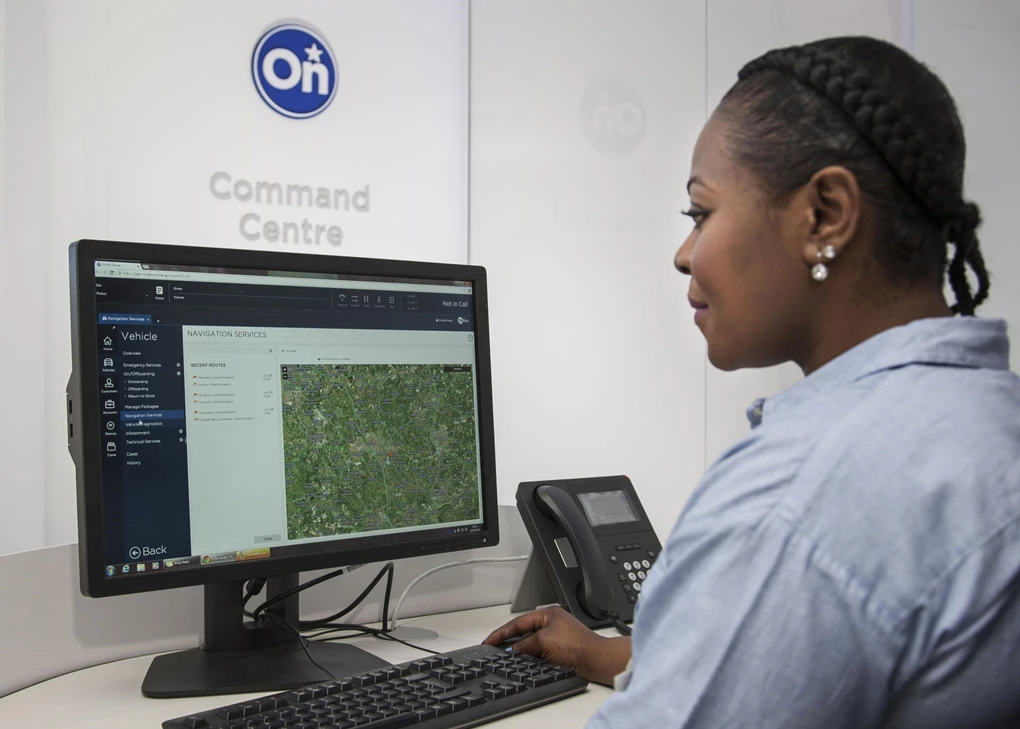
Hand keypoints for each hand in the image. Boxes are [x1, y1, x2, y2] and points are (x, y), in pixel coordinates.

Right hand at [482, 606, 630, 685]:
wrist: (595, 659)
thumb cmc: (576, 645)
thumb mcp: (543, 642)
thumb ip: (525, 644)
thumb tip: (513, 650)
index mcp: (547, 613)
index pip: (518, 622)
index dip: (502, 632)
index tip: (490, 641)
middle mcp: (552, 622)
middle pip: (524, 631)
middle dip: (510, 639)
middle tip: (494, 648)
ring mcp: (556, 635)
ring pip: (531, 642)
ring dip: (520, 649)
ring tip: (507, 656)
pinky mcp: (560, 648)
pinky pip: (539, 650)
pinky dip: (530, 655)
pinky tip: (524, 661)